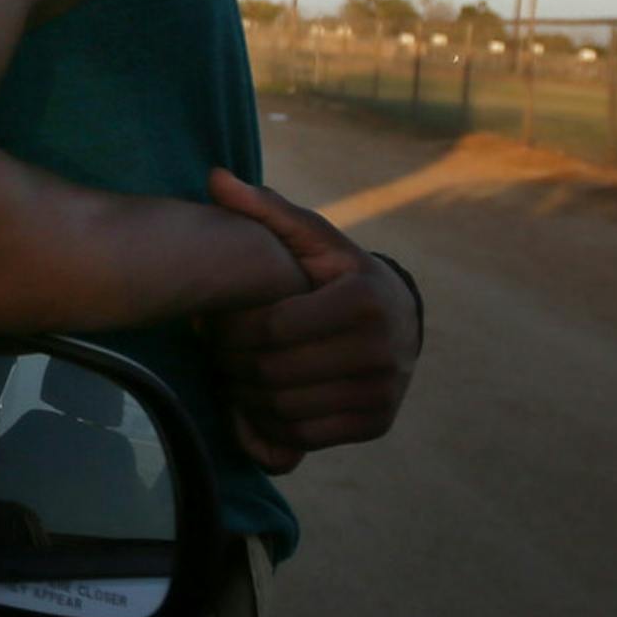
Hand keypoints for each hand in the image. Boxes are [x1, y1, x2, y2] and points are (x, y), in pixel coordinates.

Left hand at [206, 169, 421, 473]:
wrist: (401, 320)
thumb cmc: (342, 273)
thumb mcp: (312, 239)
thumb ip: (265, 209)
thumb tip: (215, 178)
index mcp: (362, 299)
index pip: (271, 328)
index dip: (231, 330)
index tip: (216, 322)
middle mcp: (381, 349)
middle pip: (274, 373)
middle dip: (233, 365)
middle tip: (218, 351)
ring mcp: (382, 391)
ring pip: (284, 410)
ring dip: (247, 397)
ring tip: (235, 373)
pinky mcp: (377, 424)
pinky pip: (304, 437)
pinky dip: (271, 425)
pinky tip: (261, 399)